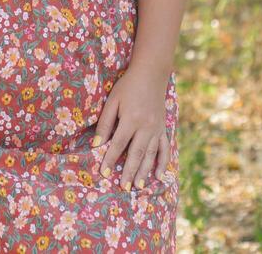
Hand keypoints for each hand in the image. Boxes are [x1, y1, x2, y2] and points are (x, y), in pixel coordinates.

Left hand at [92, 65, 171, 188]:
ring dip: (145, 171)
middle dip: (129, 171)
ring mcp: (157, 128)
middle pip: (136, 153)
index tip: (104, 173)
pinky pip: (164, 148)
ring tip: (139, 186)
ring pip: (151, 154)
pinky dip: (162, 162)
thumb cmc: (127, 86)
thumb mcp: (112, 101)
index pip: (118, 144)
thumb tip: (96, 144)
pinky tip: (159, 175)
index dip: (110, 159)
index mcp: (131, 119)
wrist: (151, 74)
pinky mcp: (163, 128)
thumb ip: (105, 123)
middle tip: (124, 187)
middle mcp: (146, 126)